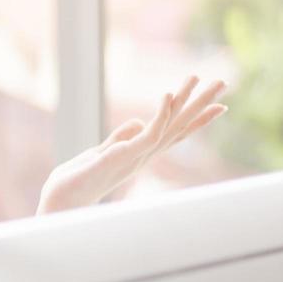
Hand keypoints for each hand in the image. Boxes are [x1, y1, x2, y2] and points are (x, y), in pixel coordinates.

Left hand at [37, 76, 226, 214]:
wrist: (59, 204)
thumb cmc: (76, 182)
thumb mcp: (101, 153)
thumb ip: (120, 138)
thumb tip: (138, 121)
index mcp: (138, 155)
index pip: (173, 133)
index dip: (196, 119)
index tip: (220, 105)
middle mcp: (142, 157)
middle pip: (178, 127)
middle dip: (201, 105)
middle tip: (224, 82)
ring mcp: (134, 158)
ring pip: (168, 127)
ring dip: (185, 102)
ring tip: (199, 78)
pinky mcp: (122, 157)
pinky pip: (148, 134)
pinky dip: (160, 115)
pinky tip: (167, 95)